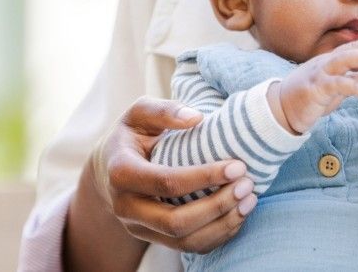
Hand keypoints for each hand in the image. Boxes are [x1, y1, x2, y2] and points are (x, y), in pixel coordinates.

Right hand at [89, 97, 256, 252]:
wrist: (108, 168)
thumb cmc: (132, 134)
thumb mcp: (139, 113)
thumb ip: (164, 110)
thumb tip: (196, 118)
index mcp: (121, 173)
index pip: (166, 183)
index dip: (205, 177)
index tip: (237, 166)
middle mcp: (126, 207)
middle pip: (175, 221)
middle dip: (217, 206)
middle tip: (247, 184)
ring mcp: (139, 228)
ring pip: (184, 241)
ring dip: (222, 224)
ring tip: (249, 200)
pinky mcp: (154, 238)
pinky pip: (190, 247)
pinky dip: (219, 235)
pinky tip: (239, 214)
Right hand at [269, 38, 357, 133]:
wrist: (280, 110)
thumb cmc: (309, 97)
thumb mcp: (335, 90)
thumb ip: (351, 81)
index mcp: (330, 61)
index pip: (354, 49)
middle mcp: (325, 63)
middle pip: (350, 49)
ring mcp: (319, 74)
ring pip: (342, 61)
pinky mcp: (315, 89)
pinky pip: (336, 85)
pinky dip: (353, 87)